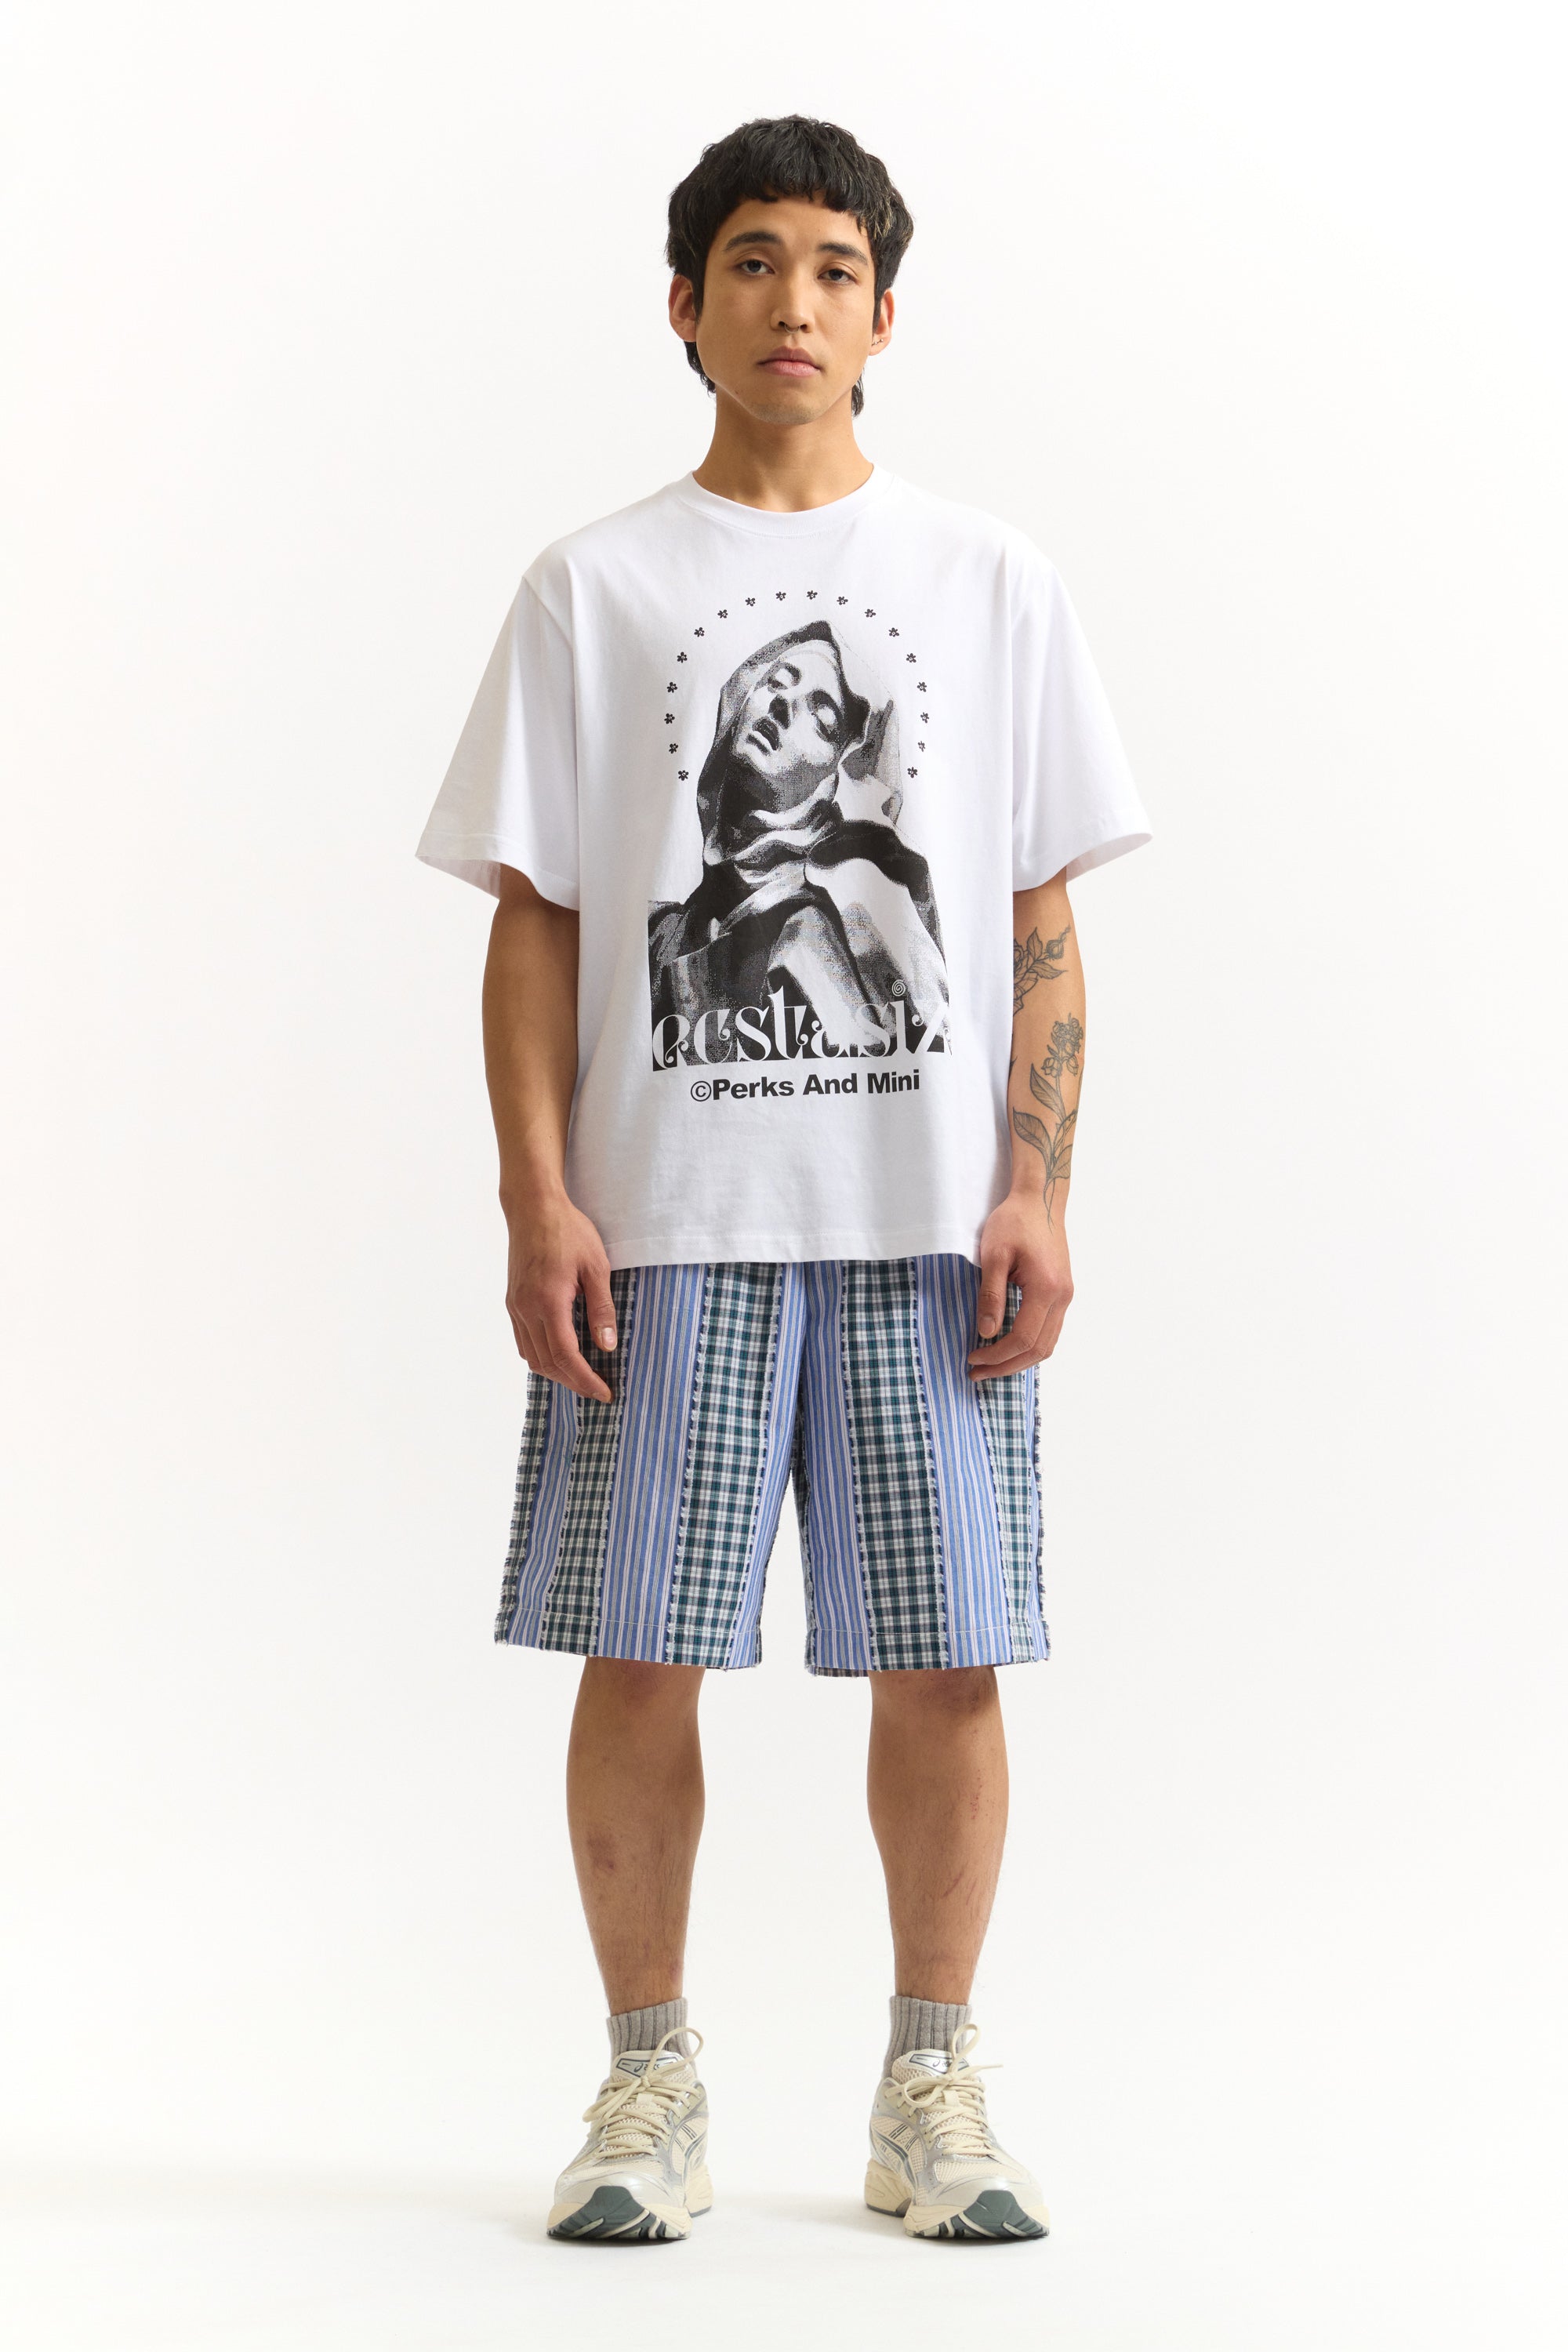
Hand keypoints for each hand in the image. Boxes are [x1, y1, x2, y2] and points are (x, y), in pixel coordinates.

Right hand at [503, 1192, 616, 1402]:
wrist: (533, 1206)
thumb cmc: (569, 1231)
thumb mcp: (596, 1266)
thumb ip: (601, 1308)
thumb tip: (607, 1346)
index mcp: (548, 1302)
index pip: (565, 1356)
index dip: (585, 1380)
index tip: (604, 1392)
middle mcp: (526, 1309)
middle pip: (547, 1363)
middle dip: (573, 1382)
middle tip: (597, 1390)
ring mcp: (515, 1306)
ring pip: (531, 1356)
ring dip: (555, 1372)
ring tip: (581, 1376)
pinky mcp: (512, 1300)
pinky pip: (523, 1340)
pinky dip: (540, 1356)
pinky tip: (558, 1354)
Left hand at [966, 1192, 1073, 1379]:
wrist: (1039, 1201)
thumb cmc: (1014, 1222)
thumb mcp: (994, 1255)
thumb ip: (990, 1295)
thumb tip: (987, 1332)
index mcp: (1046, 1289)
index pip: (1023, 1339)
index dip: (997, 1355)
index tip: (972, 1358)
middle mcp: (1062, 1297)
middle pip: (1039, 1350)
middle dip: (1007, 1366)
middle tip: (977, 1373)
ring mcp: (1066, 1296)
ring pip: (1048, 1344)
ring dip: (1020, 1360)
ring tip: (991, 1365)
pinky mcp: (1062, 1292)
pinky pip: (1050, 1331)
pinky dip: (1030, 1346)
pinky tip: (1009, 1347)